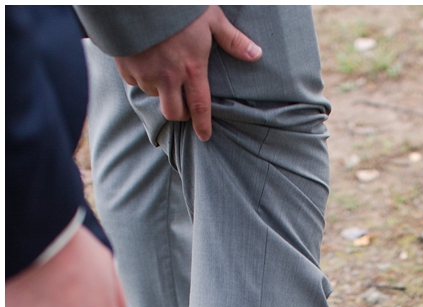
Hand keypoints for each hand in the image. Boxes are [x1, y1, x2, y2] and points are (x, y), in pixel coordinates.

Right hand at [113, 5, 261, 141]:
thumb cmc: (178, 6)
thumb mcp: (211, 18)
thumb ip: (232, 40)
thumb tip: (256, 54)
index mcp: (191, 68)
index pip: (200, 106)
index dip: (202, 125)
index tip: (204, 136)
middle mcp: (167, 76)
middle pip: (173, 112)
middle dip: (180, 114)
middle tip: (184, 107)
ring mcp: (144, 72)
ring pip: (152, 95)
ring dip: (159, 91)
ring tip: (164, 75)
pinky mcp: (125, 64)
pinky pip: (133, 81)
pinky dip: (139, 77)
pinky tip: (144, 64)